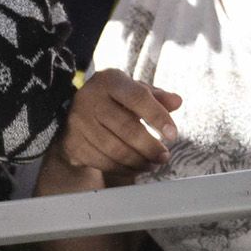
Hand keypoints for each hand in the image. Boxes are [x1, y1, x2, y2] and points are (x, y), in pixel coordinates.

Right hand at [57, 69, 181, 179]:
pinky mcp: (74, 144)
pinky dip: (124, 169)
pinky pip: (104, 162)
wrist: (75, 116)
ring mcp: (79, 122)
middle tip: (164, 156)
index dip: (158, 117)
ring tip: (153, 163)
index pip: (138, 97)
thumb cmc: (113, 102)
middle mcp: (90, 99)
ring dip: (139, 161)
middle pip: (127, 128)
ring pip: (115, 149)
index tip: (172, 134)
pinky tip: (135, 167)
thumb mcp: (133, 92)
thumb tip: (177, 102)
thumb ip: (157, 97)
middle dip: (150, 147)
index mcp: (110, 81)